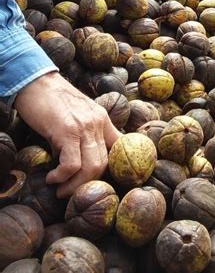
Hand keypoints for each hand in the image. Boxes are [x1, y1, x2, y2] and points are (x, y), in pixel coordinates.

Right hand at [14, 72, 120, 197]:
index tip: (101, 181)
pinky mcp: (66, 131)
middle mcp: (97, 122)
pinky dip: (62, 177)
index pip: (120, 145)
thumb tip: (81, 162)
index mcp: (102, 118)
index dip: (115, 167)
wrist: (37, 81)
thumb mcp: (78, 114)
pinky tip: (52, 178)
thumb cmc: (53, 100)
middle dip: (89, 183)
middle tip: (73, 191)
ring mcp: (84, 127)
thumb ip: (85, 132)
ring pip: (92, 167)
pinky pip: (71, 165)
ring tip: (61, 190)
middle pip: (105, 164)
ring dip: (75, 185)